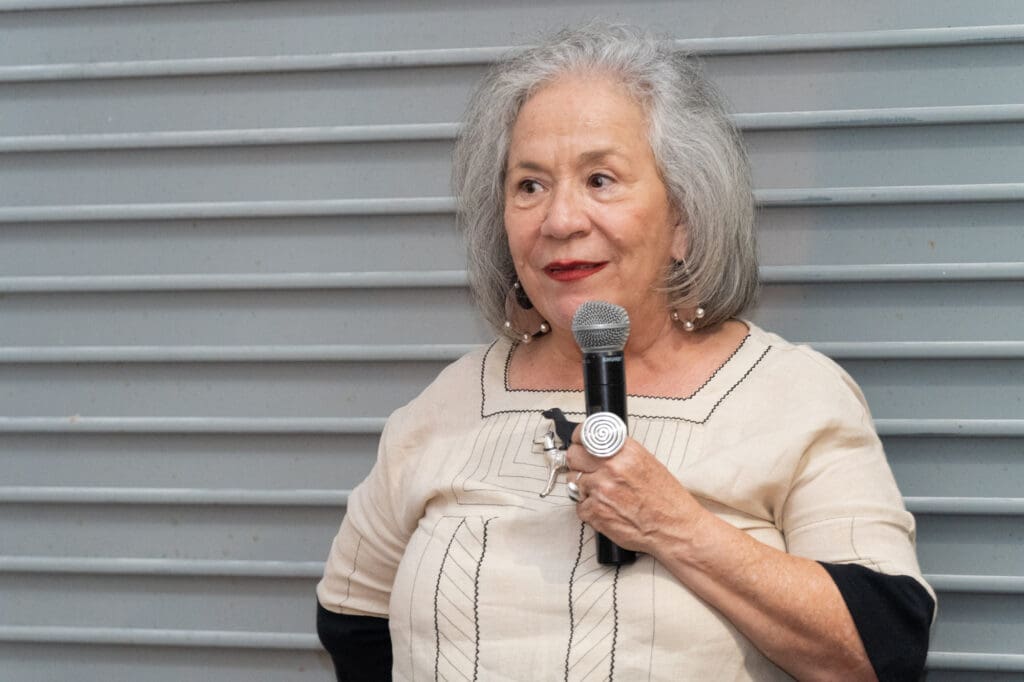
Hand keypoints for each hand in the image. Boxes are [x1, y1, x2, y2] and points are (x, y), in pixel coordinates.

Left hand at [565, 423, 704, 555]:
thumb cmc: (666, 500)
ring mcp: (601, 490)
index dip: (578, 439)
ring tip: (603, 494)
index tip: (577, 442)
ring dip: (584, 487)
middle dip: (578, 463)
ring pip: (573, 481)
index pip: (586, 435)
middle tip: (587, 470)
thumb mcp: (647, 463)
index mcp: (626, 452)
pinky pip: (579, 505)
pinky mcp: (595, 512)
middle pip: (574, 456)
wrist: (675, 529)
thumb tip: (597, 448)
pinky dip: (589, 509)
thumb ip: (620, 453)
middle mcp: (612, 468)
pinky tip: (606, 509)